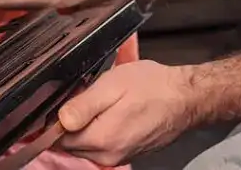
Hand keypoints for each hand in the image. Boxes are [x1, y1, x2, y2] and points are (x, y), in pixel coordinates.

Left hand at [57, 61, 200, 165]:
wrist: (186, 98)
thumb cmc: (153, 87)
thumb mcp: (113, 85)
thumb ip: (84, 105)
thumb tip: (60, 120)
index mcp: (102, 139)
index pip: (59, 139)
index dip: (54, 119)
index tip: (60, 100)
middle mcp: (108, 155)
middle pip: (70, 143)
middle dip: (69, 122)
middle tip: (82, 94)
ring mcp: (118, 156)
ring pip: (85, 144)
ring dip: (83, 125)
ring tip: (98, 100)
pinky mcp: (127, 153)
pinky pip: (101, 144)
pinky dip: (97, 129)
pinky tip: (109, 110)